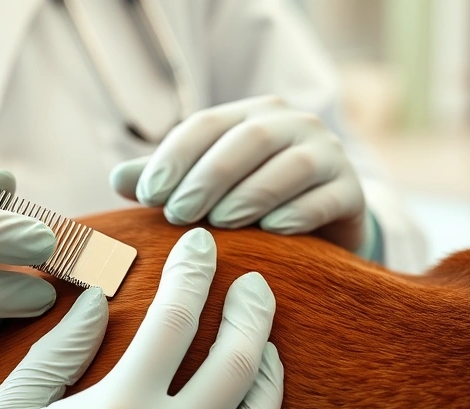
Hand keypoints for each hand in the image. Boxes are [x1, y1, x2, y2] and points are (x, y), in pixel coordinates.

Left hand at [111, 95, 369, 253]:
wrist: (319, 228)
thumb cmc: (248, 205)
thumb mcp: (205, 190)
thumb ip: (163, 182)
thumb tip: (118, 178)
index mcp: (250, 115)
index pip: (205, 125)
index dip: (174, 157)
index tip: (147, 196)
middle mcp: (293, 125)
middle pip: (249, 139)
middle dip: (209, 175)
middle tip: (179, 213)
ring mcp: (329, 155)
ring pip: (292, 166)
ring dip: (252, 193)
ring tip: (220, 223)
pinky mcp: (351, 192)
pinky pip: (326, 198)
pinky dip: (297, 213)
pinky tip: (271, 232)